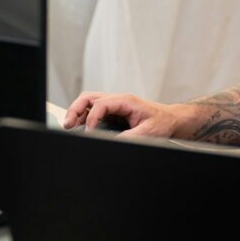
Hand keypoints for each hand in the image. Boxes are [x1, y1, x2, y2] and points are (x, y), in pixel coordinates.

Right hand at [63, 91, 180, 138]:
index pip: (101, 104)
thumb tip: (111, 142)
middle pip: (89, 98)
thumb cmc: (163, 123)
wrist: (172, 120)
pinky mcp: (114, 112)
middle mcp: (118, 101)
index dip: (91, 118)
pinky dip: (84, 117)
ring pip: (89, 103)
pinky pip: (94, 110)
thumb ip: (128, 138)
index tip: (89, 132)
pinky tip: (80, 127)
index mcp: (126, 101)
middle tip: (67, 124)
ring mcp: (115, 105)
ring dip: (77, 112)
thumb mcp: (148, 133)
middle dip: (75, 109)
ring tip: (69, 125)